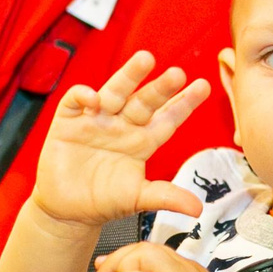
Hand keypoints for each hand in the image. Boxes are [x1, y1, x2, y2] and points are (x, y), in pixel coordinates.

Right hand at [30, 51, 210, 232]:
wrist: (68, 211)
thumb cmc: (104, 201)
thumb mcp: (138, 199)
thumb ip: (166, 197)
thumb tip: (197, 209)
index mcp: (142, 141)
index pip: (168, 118)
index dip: (184, 103)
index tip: (204, 87)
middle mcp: (123, 125)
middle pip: (144, 101)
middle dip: (161, 87)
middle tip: (178, 74)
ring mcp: (96, 120)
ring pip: (115, 92)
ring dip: (129, 76)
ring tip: (145, 60)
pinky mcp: (68, 121)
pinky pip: (76, 101)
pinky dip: (83, 95)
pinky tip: (94, 98)